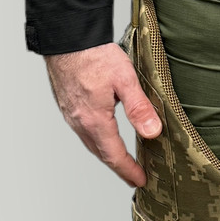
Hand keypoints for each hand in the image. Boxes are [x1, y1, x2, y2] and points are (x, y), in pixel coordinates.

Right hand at [44, 43, 162, 186]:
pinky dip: (96, 140)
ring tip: (120, 160)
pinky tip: (102, 134)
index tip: (140, 181)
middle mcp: (79, 122)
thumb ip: (139, 108)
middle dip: (118, 167)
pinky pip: (82, 130)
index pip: (114, 155)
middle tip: (134, 176)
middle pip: (100, 153)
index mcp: (94, 120)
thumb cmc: (94, 55)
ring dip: (106, 154)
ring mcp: (70, 114)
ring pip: (90, 142)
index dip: (128, 171)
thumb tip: (153, 133)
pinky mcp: (67, 104)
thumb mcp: (125, 80)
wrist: (66, 39)